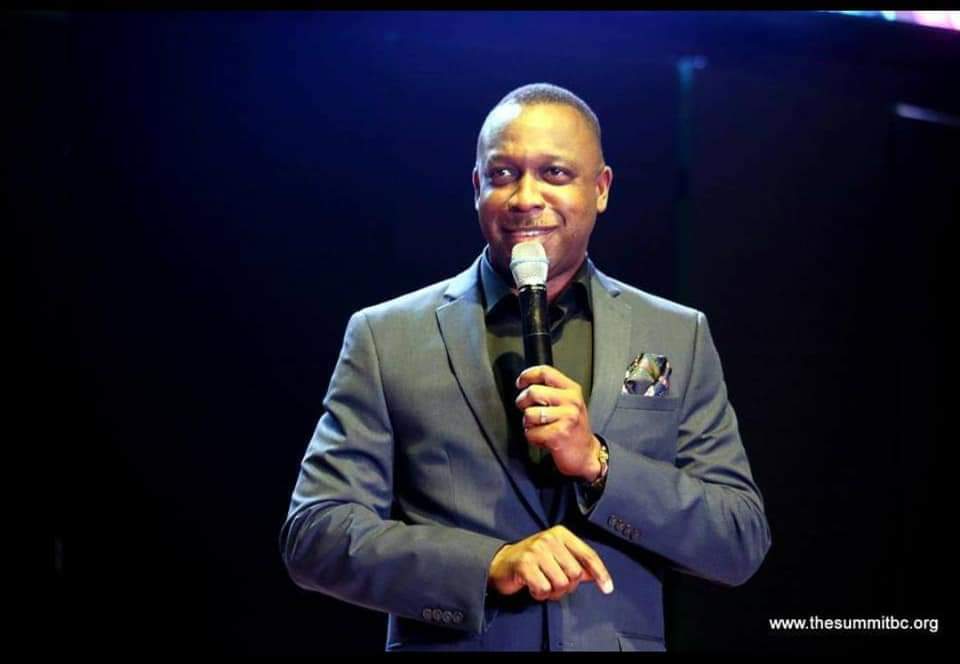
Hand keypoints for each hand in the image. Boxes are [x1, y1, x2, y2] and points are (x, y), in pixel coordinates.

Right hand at [487, 525, 613, 601]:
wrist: (501, 563)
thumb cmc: (533, 561)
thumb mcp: (556, 556)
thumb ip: (576, 563)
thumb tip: (594, 575)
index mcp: (561, 534)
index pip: (588, 555)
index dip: (600, 573)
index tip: (607, 589)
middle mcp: (549, 538)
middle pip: (576, 574)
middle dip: (568, 586)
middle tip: (554, 584)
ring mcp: (536, 550)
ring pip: (561, 583)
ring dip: (553, 592)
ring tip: (542, 585)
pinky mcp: (524, 564)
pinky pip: (544, 589)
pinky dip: (540, 594)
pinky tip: (533, 587)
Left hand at [515, 365, 602, 481]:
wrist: (587, 455)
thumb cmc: (574, 429)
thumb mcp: (569, 404)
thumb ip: (552, 392)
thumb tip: (526, 385)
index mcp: (572, 390)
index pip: (546, 372)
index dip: (528, 375)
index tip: (520, 383)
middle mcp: (571, 401)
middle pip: (533, 392)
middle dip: (523, 402)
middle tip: (527, 411)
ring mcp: (566, 418)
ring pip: (529, 414)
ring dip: (529, 424)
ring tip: (540, 428)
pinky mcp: (558, 434)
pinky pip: (531, 433)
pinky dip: (533, 438)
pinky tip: (543, 439)